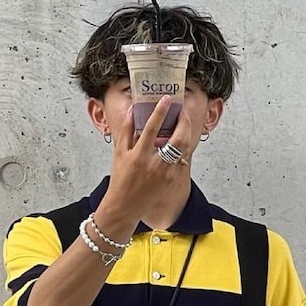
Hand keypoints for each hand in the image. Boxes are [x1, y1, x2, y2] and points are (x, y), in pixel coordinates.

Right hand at [103, 94, 195, 220]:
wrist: (125, 205)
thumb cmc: (120, 179)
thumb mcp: (119, 153)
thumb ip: (126, 130)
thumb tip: (132, 110)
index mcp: (139, 156)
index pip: (152, 128)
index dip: (161, 111)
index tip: (167, 99)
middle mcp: (154, 164)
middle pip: (177, 138)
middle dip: (183, 121)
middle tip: (181, 111)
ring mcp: (166, 173)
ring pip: (184, 148)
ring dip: (186, 132)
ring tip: (183, 122)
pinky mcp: (172, 179)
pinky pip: (182, 158)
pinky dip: (183, 146)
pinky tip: (180, 139)